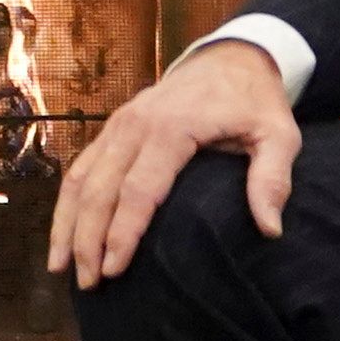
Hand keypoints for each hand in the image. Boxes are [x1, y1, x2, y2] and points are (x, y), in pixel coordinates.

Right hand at [47, 33, 296, 287]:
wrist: (231, 57)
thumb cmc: (255, 102)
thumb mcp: (278, 134)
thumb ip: (272, 179)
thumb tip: (270, 229)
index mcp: (173, 127)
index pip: (139, 189)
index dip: (124, 232)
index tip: (115, 270)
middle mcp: (135, 124)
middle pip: (100, 188)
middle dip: (88, 239)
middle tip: (88, 284)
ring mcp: (118, 124)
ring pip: (80, 178)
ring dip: (68, 224)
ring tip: (61, 268)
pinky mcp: (112, 128)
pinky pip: (81, 167)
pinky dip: (68, 202)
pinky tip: (64, 234)